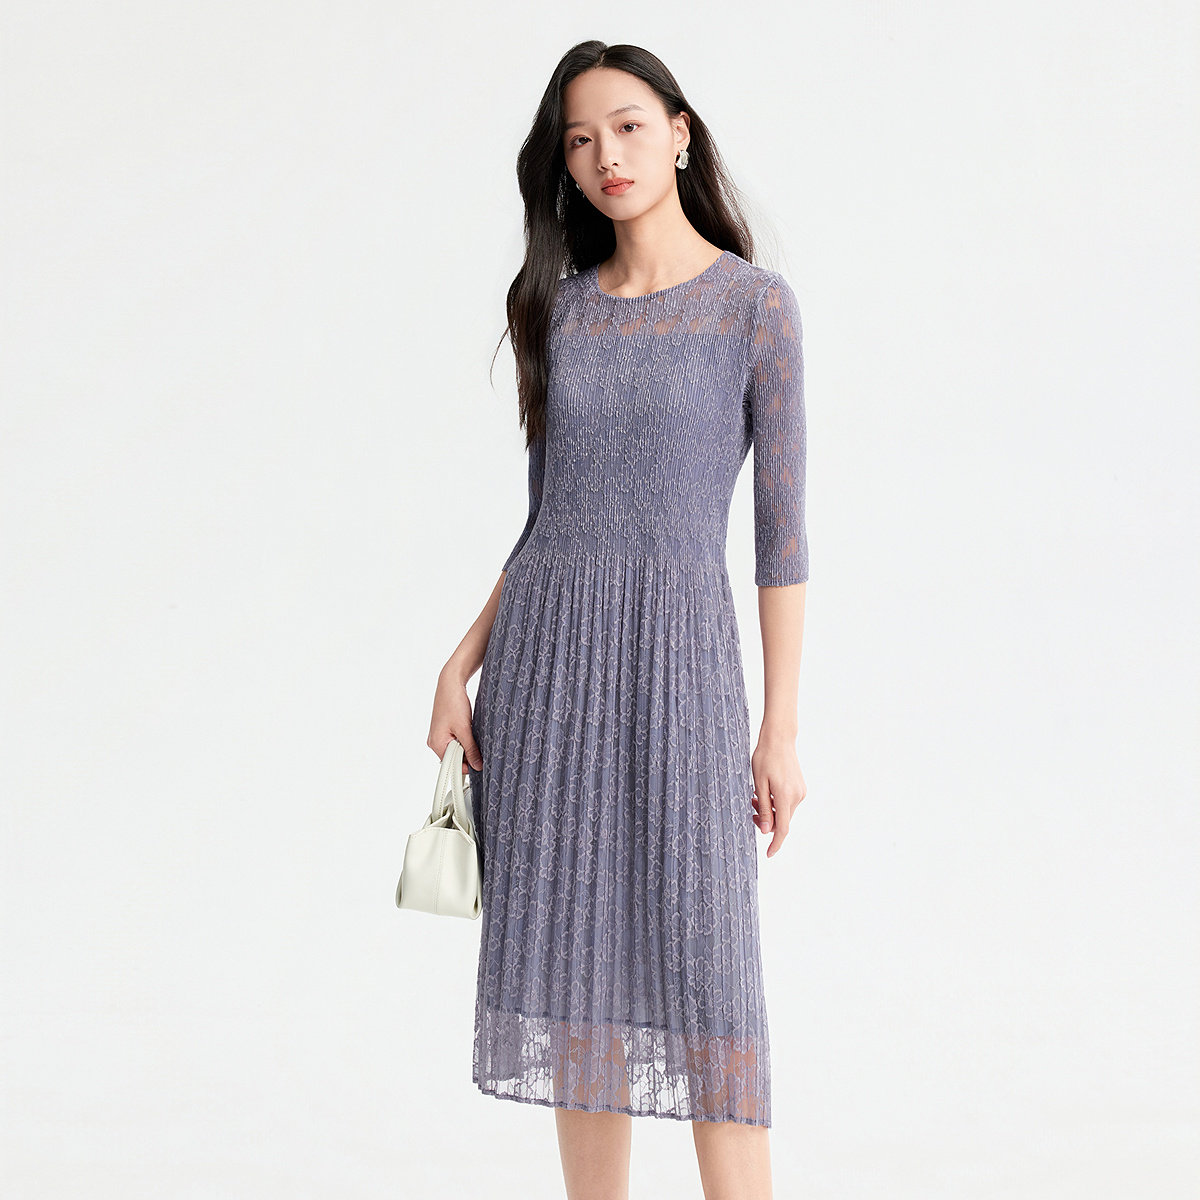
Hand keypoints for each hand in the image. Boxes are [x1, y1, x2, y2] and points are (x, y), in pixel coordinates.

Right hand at [429, 665, 483, 776]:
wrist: (450, 683)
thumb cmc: (453, 703)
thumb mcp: (464, 729)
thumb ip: (471, 749)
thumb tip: (477, 765)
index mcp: (436, 744)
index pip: (452, 765)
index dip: (467, 765)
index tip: (480, 763)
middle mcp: (435, 742)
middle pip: (454, 758)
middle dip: (468, 753)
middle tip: (478, 743)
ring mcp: (438, 735)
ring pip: (456, 748)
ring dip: (467, 744)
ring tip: (471, 731)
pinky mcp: (443, 729)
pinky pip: (455, 740)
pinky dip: (464, 737)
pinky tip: (468, 728)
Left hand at [750, 730, 805, 857]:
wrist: (779, 739)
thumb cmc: (764, 758)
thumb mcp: (758, 784)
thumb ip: (764, 808)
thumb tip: (767, 831)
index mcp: (785, 796)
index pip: (782, 828)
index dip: (775, 844)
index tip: (768, 854)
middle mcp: (797, 796)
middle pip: (782, 821)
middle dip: (767, 821)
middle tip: (751, 810)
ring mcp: (801, 791)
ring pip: (784, 812)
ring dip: (770, 811)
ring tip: (755, 798)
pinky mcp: (800, 787)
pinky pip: (788, 803)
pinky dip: (776, 803)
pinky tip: (766, 792)